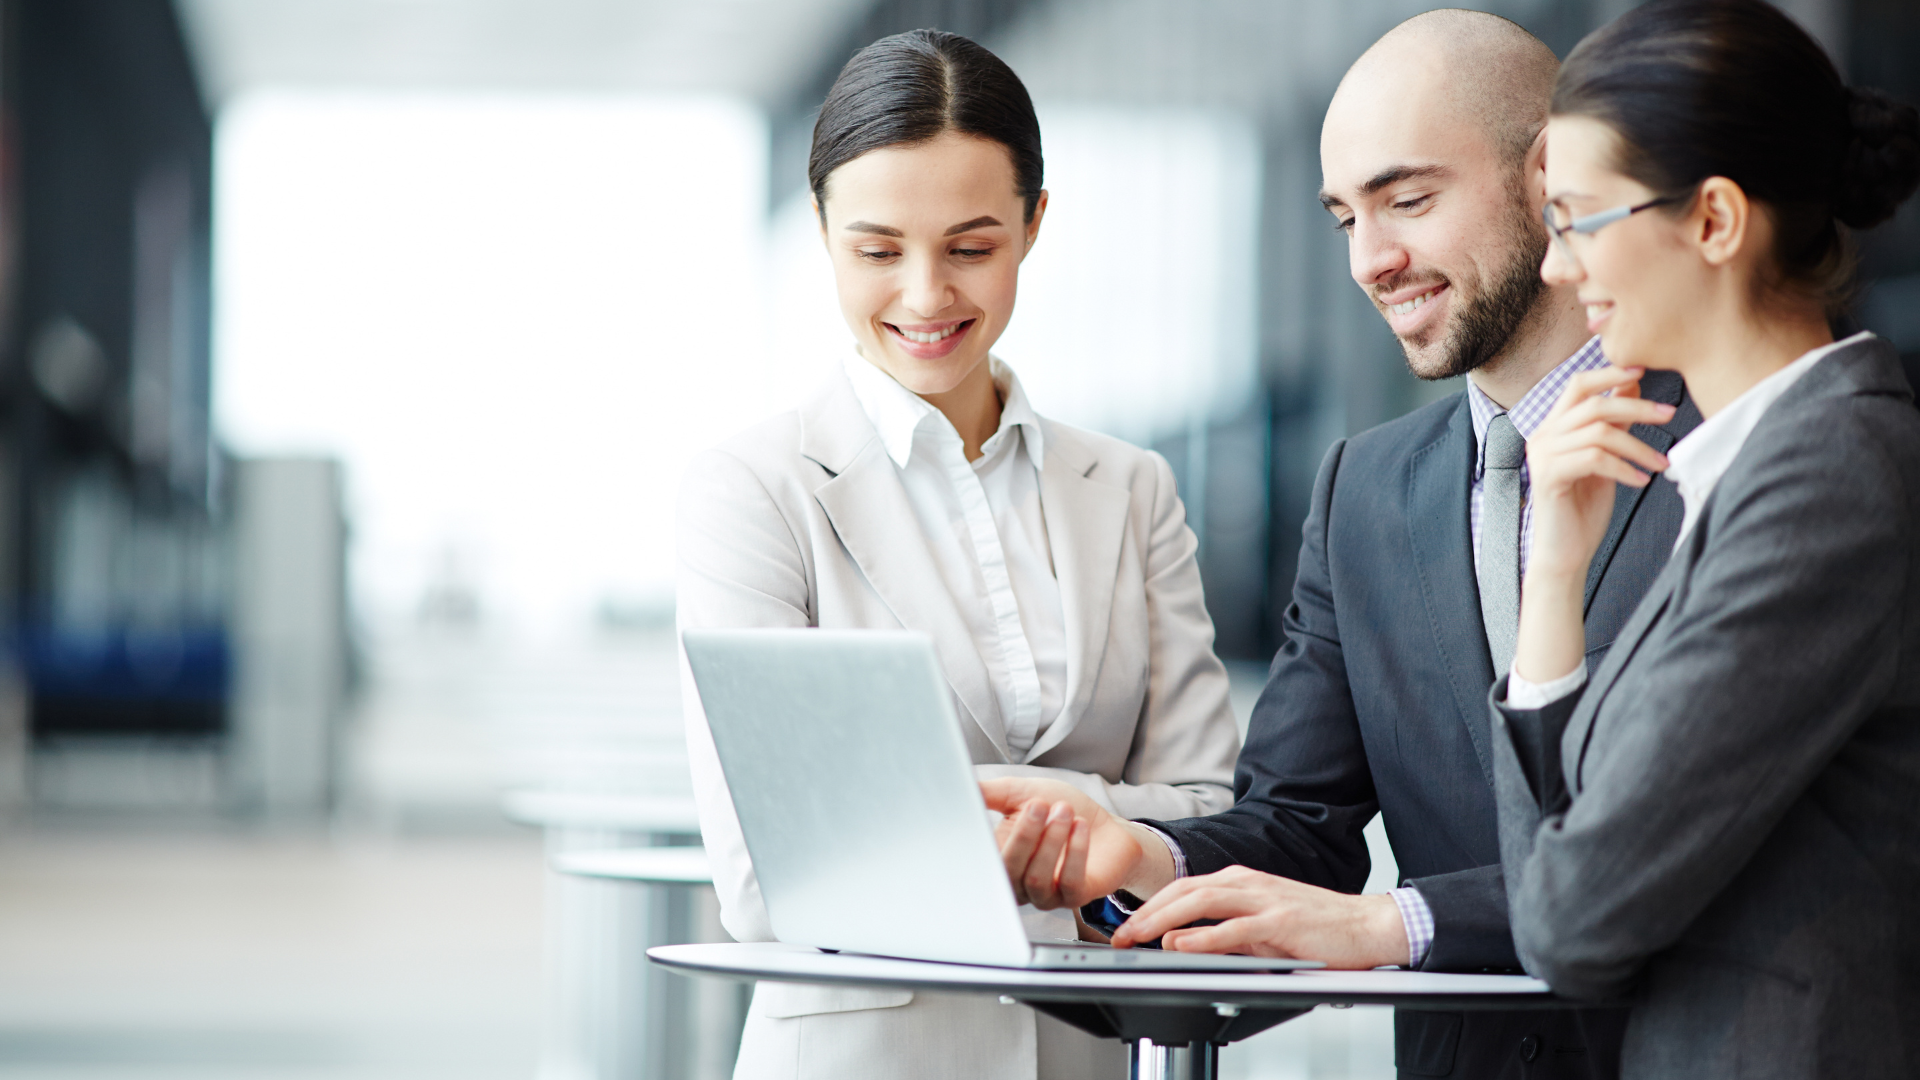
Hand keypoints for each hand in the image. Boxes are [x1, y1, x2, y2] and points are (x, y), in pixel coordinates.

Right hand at [980, 778, 1169, 909]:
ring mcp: (1046, 895)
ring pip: (1037, 879)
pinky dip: (1074, 852)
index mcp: (1000, 859)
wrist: (1106, 825)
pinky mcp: (1076, 897)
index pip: (982, 862)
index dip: (982, 844)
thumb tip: (962, 786)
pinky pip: (1068, 883)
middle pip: (1009, 871)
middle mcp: (1018, 883)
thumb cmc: (1061, 810)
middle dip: (1024, 835)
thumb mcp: (1022, 793)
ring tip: (1064, 811)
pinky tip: (1080, 827)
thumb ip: (990, 793)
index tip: (990, 813)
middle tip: (1039, 804)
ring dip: (1051, 841)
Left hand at [1110, 866, 1409, 969]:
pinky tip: (1184, 945)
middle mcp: (1247, 882)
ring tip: (1140, 937)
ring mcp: (1264, 899)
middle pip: (1184, 891)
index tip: (1125, 927)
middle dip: (1146, 913)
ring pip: (1203, 901)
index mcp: (1240, 881)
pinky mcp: (1281, 921)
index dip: (1149, 906)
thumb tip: (1181, 941)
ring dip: (1165, 919)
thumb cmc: (1315, 929)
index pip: (1183, 888)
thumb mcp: (1260, 930)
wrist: (1365, 925)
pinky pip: (1236, 927)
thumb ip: (1222, 932)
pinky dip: (1205, 936)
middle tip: (1120, 935)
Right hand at [1524, 366, 1674, 581]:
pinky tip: (1640, 480)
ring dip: (1638, 445)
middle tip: (1669, 415)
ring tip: (1661, 463)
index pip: (1578, 384)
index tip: (1644, 368)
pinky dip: (1624, 468)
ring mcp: (1542, 456)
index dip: (1610, 373)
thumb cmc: (1584, 507)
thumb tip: (1633, 383)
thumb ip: (1613, 423)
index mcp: (1553, 426)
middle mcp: (1542, 436)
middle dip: (1636, 406)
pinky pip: (1594, 459)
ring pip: (1598, 432)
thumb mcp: (1605, 457)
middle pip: (1593, 404)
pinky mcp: (1548, 477)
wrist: (1565, 552)